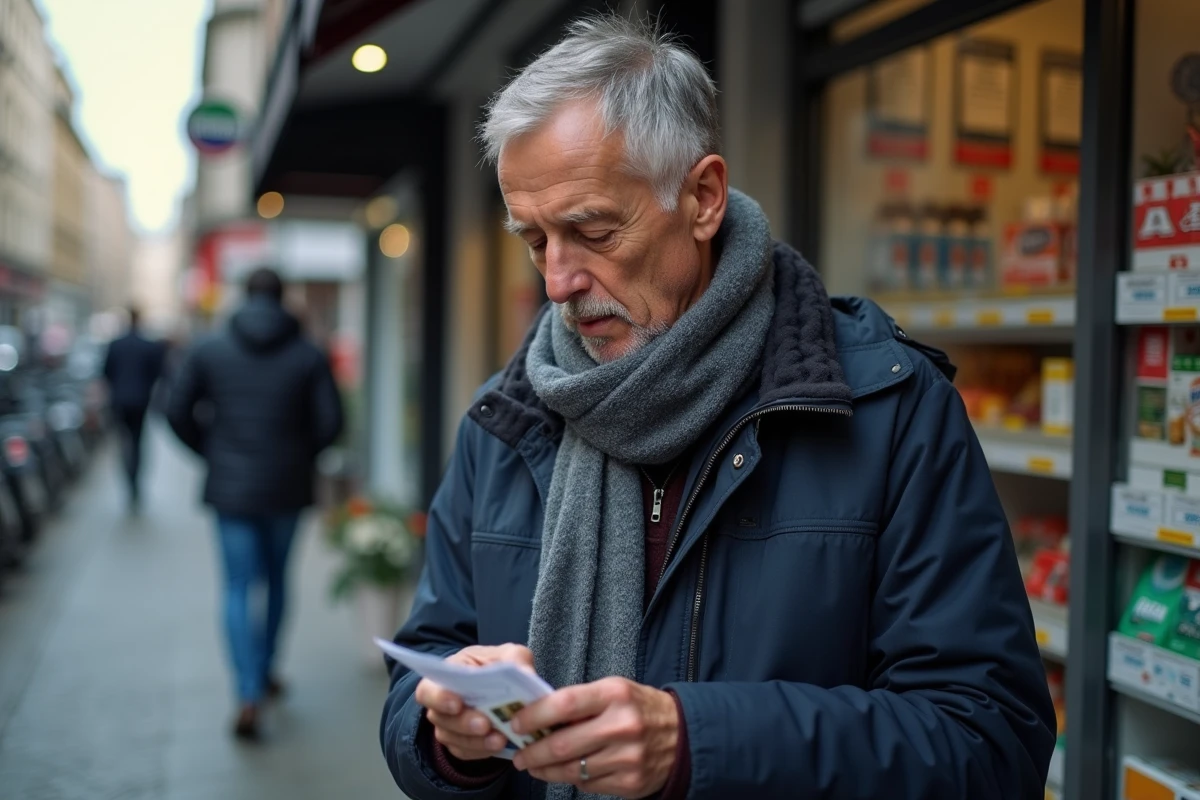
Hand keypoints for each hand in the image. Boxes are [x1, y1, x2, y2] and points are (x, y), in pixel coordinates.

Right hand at [415, 643, 534, 761]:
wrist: (501, 687)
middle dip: (464, 723)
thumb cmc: (497, 666)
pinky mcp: (460, 744)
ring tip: (500, 739)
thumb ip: (515, 659)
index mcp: (446, 675)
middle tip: (485, 724)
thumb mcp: (509, 655)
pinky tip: (499, 746)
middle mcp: (441, 704)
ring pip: (453, 739)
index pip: (427, 690)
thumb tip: (525, 674)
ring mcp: (449, 727)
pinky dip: (482, 752)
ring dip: (476, 741)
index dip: (438, 698)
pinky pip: (466, 753)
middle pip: (441, 719)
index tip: (457, 704)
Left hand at [509, 678, 678, 798]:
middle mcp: (622, 726)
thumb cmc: (639, 708)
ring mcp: (628, 758)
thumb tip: (537, 717)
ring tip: (534, 766)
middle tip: (519, 754)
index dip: (535, 715)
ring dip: (546, 770)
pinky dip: (572, 779)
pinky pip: (588, 785)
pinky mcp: (630, 783)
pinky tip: (564, 772)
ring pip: (572, 770)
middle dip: (533, 752)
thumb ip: (580, 702)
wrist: (682, 734)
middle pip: (563, 744)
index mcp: (615, 695)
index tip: (516, 723)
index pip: (564, 703)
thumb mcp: (614, 691)